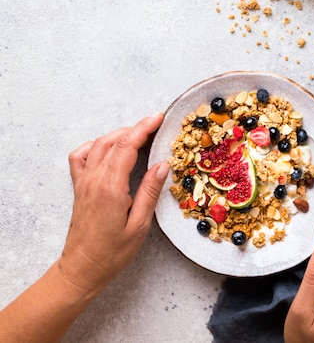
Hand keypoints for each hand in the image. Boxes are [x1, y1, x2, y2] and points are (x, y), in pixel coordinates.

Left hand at [58, 113, 168, 295]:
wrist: (82, 269)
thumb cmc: (112, 253)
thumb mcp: (139, 225)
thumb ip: (150, 192)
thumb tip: (162, 165)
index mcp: (110, 187)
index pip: (127, 146)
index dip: (144, 128)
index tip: (159, 118)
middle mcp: (94, 179)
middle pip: (114, 140)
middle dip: (136, 127)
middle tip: (155, 124)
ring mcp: (83, 181)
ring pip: (99, 144)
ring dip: (119, 133)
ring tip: (139, 134)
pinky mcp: (78, 186)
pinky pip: (81, 155)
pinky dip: (95, 144)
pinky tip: (109, 147)